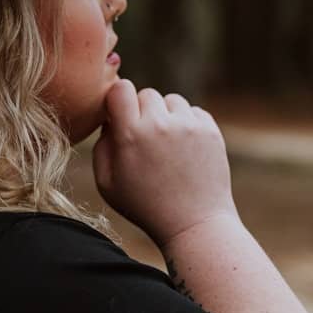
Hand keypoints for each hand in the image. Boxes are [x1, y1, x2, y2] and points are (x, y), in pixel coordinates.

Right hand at [93, 82, 237, 247]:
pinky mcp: (211, 131)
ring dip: (166, 115)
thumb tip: (109, 120)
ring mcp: (188, 126)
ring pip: (171, 100)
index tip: (120, 114)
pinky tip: (184, 148)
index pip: (121, 89)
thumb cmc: (145, 206)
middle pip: (146, 94)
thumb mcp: (107, 184)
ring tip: (166, 144)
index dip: (118, 99)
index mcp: (131, 135)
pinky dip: (187, 123)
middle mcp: (160, 125)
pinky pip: (193, 111)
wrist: (194, 224)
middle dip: (142, 111)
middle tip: (145, 138)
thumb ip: (101, 147)